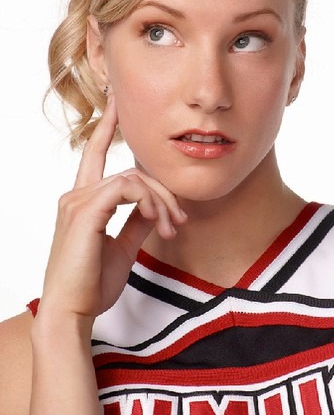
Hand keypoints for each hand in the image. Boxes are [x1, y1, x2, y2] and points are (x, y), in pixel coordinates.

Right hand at [38, 95, 185, 324]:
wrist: (73, 312)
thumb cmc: (92, 283)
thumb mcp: (123, 247)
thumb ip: (137, 222)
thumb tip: (155, 207)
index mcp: (83, 201)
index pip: (95, 154)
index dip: (106, 126)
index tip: (117, 101)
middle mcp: (76, 195)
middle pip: (132, 171)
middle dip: (163, 192)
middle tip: (180, 220)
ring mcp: (78, 202)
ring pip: (133, 179)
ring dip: (161, 202)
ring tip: (170, 229)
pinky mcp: (85, 213)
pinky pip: (127, 189)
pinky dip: (148, 202)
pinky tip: (156, 221)